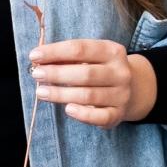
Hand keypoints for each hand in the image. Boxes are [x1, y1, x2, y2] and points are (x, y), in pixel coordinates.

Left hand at [31, 38, 154, 127]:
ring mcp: (121, 94)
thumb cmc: (101, 69)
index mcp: (112, 51)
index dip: (55, 52)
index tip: (34, 56)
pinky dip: (83, 114)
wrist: (131, 89)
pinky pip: (100, 117)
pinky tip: (68, 109)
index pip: (80, 49)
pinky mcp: (118, 114)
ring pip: (89, 96)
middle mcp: (120, 72)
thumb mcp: (90, 57)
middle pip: (85, 73)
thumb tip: (39, 60)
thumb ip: (68, 58)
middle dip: (57, 74)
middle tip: (37, 75)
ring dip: (61, 94)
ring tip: (41, 92)